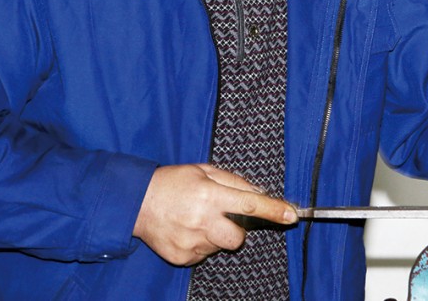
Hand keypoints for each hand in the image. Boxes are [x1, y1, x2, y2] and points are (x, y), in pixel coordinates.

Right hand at [133, 164, 297, 265]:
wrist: (136, 203)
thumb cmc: (173, 183)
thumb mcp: (204, 171)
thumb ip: (234, 182)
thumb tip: (260, 195)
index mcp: (209, 195)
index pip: (250, 205)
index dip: (274, 210)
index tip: (291, 215)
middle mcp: (202, 221)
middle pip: (239, 237)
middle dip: (238, 230)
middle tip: (222, 216)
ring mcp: (191, 243)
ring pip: (220, 245)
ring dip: (216, 235)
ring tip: (196, 219)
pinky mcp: (182, 257)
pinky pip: (204, 254)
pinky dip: (201, 243)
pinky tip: (187, 229)